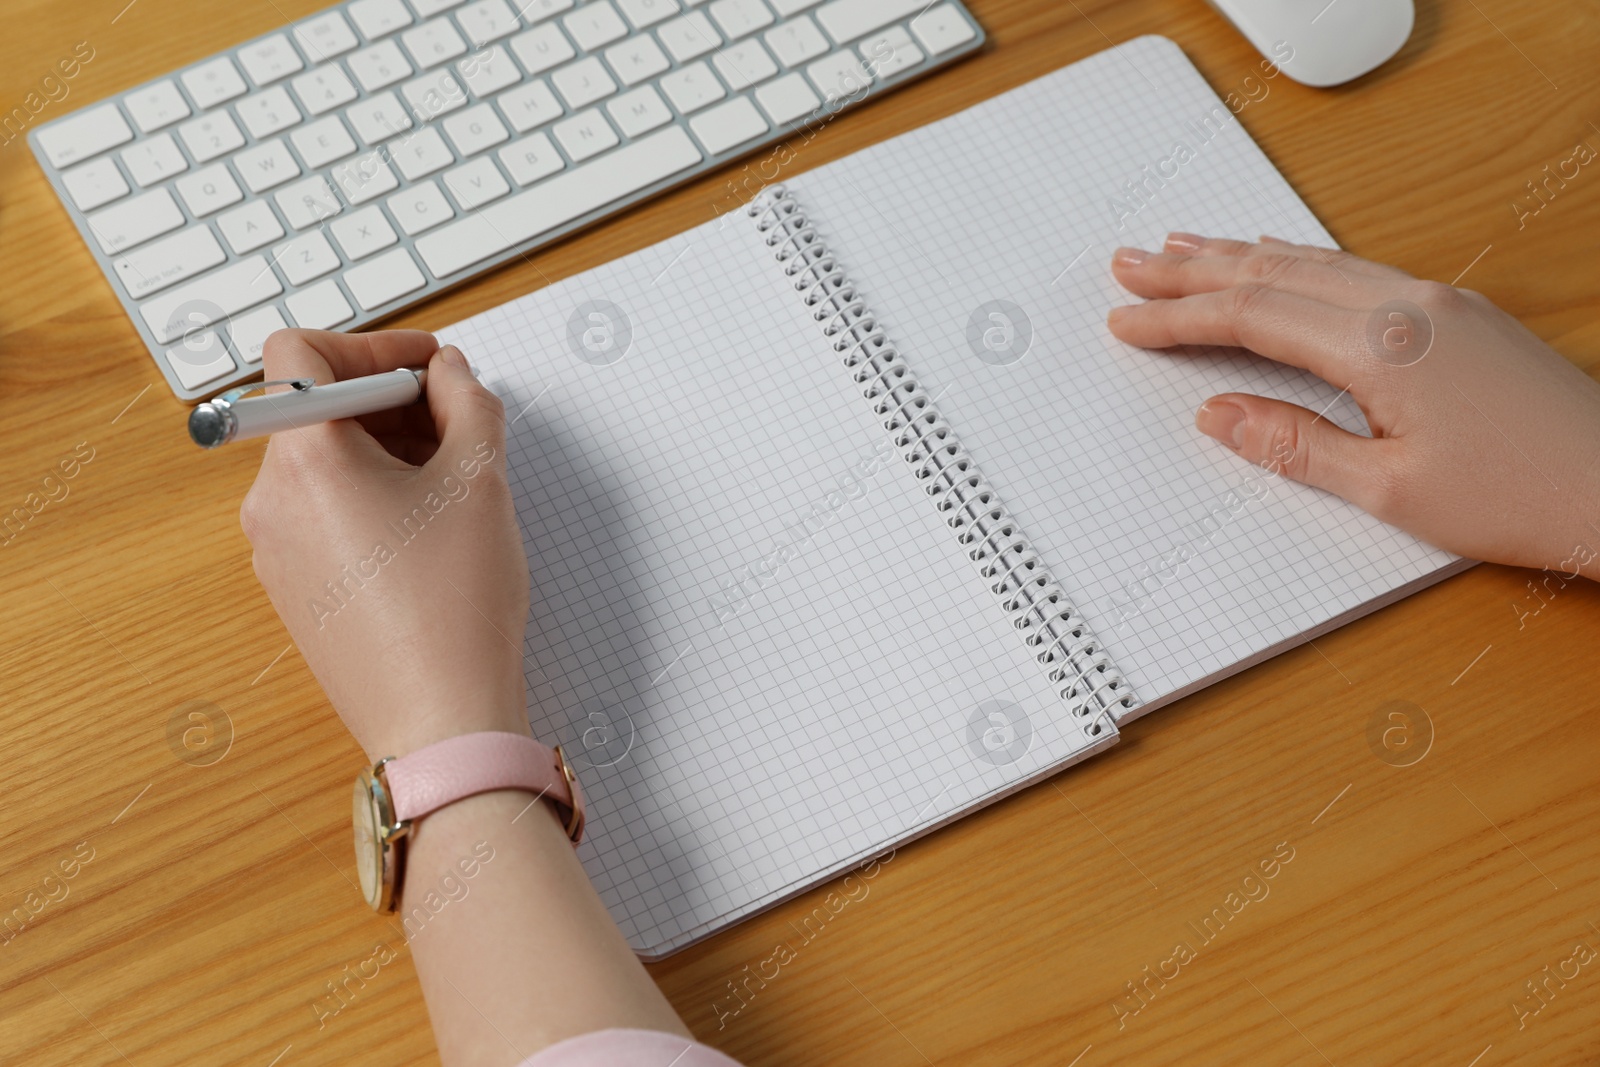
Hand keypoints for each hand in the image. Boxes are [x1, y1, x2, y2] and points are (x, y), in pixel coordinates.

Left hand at [240, 330, 531, 759]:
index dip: (373, 344)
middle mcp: (271, 500)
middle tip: (460, 423)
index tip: (430, 367)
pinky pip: (324, 515)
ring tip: (453, 484)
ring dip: (385, 452)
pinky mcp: (295, 590)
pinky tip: (430, 532)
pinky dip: (372, 499)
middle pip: (316, 410)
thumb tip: (452, 375)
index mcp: (304, 459)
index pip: (300, 353)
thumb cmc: (456, 606)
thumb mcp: (480, 480)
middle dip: (390, 402)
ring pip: (323, 465)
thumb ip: (469, 403)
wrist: (439, 720)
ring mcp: (276, 550)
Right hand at [1108, 234, 1599, 579]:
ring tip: (1183, 246)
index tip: (1126, 319)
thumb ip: (1296, 445)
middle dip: (1194, 269)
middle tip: (1130, 262)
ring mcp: (1437, 299)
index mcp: (1384, 345)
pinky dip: (1297, 260)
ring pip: (1314, 261)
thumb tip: (1220, 414)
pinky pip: (1354, 267)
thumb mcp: (1390, 491)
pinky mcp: (1456, 311)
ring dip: (1240, 254)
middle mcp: (1409, 303)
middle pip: (1275, 272)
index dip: (1180, 318)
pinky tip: (1278, 257)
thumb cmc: (1521, 498)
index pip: (1253, 317)